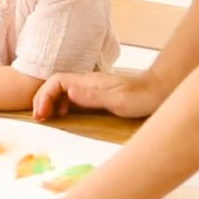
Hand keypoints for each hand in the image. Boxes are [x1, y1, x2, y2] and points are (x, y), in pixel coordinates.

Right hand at [32, 70, 165, 120]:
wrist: (159, 90)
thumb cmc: (141, 96)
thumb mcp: (117, 99)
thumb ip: (92, 96)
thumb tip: (68, 92)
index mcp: (88, 81)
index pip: (56, 81)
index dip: (44, 95)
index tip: (42, 113)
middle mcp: (87, 82)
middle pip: (55, 84)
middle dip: (42, 98)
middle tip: (39, 118)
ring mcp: (91, 88)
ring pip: (62, 90)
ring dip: (50, 102)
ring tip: (46, 118)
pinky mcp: (97, 94)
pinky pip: (72, 97)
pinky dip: (62, 105)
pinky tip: (64, 115)